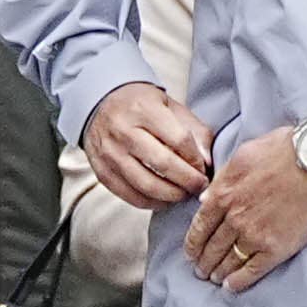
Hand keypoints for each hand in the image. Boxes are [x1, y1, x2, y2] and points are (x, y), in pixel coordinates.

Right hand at [84, 82, 216, 210]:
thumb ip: (194, 131)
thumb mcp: (170, 106)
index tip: (203, 168)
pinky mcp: (102, 172)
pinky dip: (151, 202)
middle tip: (199, 186)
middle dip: (188, 181)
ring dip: (172, 196)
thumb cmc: (141, 106)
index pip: (179, 140)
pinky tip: (163, 199)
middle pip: (164, 164)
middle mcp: (123, 131)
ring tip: (183, 194)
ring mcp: (110, 154)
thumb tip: (207, 164)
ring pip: (147, 185)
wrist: (100, 103)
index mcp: (144, 109)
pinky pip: (130, 196)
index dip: (196, 159)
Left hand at [185, 126, 306, 293]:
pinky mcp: (276, 248)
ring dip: (218, 272)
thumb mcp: (242, 156)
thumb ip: (221, 179)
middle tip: (200, 270)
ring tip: (214, 278)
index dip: (192, 244)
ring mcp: (255, 235)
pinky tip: (231, 286)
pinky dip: (239, 281)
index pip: (199, 227)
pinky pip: (252, 270)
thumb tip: (204, 198)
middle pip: (211, 248)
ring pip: (229, 261)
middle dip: (203, 261)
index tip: (190, 253)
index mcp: (223, 195)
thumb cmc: (282, 150)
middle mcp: (234, 219)